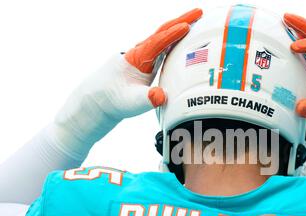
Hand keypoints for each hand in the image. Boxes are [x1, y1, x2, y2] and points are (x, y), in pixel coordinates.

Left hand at [51, 9, 202, 159]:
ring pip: (163, 38)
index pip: (157, 42)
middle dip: (181, 21)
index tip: (187, 26)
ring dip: (178, 29)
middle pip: (162, 33)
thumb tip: (160, 96)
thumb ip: (146, 100)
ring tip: (196, 22)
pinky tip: (183, 42)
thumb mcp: (130, 104)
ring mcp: (142, 58)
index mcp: (136, 59)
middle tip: (199, 12)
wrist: (97, 103)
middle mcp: (139, 54)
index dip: (172, 35)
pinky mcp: (145, 64)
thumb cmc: (111, 101)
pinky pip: (163, 48)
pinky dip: (174, 41)